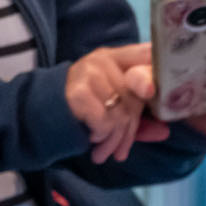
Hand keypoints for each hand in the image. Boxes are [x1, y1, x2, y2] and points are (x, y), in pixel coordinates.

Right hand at [67, 44, 170, 163]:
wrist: (40, 116)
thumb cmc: (83, 112)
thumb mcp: (114, 111)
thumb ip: (139, 118)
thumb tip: (165, 131)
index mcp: (118, 58)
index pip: (147, 54)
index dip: (159, 71)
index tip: (159, 93)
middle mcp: (104, 59)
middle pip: (136, 94)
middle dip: (130, 128)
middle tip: (121, 149)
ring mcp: (90, 71)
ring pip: (121, 112)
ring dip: (115, 139)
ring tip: (104, 152)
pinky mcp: (78, 90)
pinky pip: (104, 121)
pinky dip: (101, 135)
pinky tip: (92, 138)